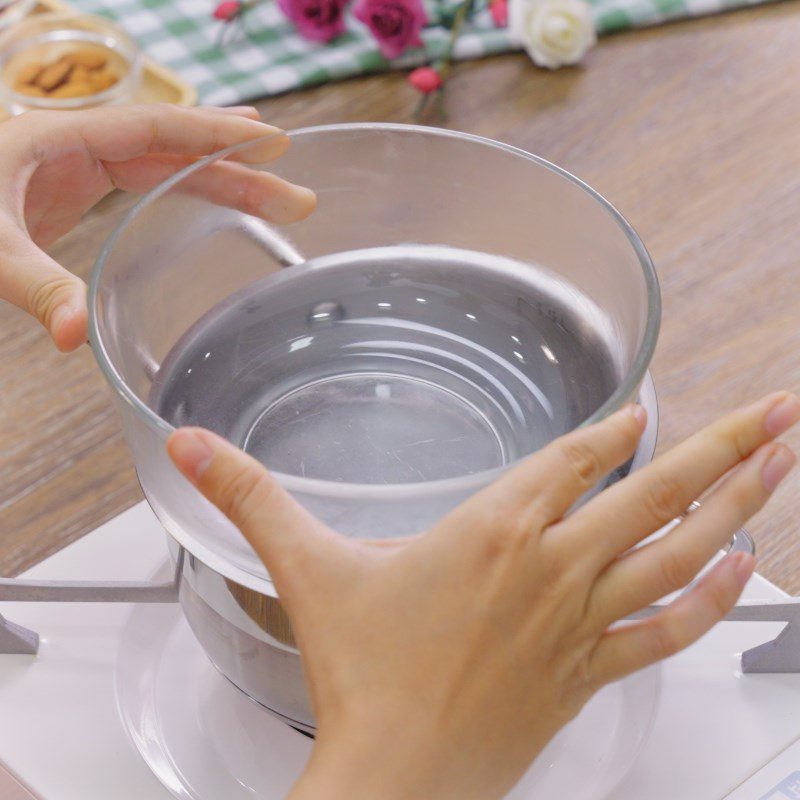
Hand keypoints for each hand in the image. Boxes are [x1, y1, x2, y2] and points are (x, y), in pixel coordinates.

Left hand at [0, 105, 314, 350]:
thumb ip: (34, 284)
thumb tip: (78, 336)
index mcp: (62, 141)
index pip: (158, 129)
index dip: (218, 134)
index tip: (273, 141)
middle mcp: (77, 146)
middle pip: (177, 152)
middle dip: (239, 171)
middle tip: (296, 196)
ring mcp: (76, 168)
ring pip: (167, 168)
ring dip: (222, 183)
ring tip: (274, 199)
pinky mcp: (72, 191)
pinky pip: (146, 183)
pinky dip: (187, 191)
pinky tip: (213, 202)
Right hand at [167, 392, 798, 799]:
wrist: (396, 776)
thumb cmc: (364, 674)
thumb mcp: (306, 568)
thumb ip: (252, 498)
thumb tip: (191, 447)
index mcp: (495, 529)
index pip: (575, 457)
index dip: (616, 426)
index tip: (648, 406)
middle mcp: (553, 565)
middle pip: (656, 491)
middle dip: (723, 444)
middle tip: (779, 406)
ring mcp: (582, 620)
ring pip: (682, 551)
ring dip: (739, 504)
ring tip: (784, 463)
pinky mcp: (591, 671)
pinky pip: (669, 625)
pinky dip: (712, 594)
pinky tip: (744, 566)